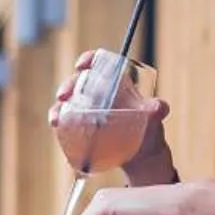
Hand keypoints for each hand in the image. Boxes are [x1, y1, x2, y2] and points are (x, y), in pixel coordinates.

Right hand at [52, 49, 173, 182]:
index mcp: (114, 83)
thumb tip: (158, 108)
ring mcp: (86, 109)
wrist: (140, 154)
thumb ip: (157, 109)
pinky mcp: (79, 125)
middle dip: (68, 85)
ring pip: (68, 100)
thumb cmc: (147, 129)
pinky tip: (55, 124)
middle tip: (64, 95)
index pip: (99, 64)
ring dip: (58, 106)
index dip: (88, 60)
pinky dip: (58, 119)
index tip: (81, 65)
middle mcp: (97, 93)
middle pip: (79, 81)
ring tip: (56, 117)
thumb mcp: (153, 118)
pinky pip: (64, 118)